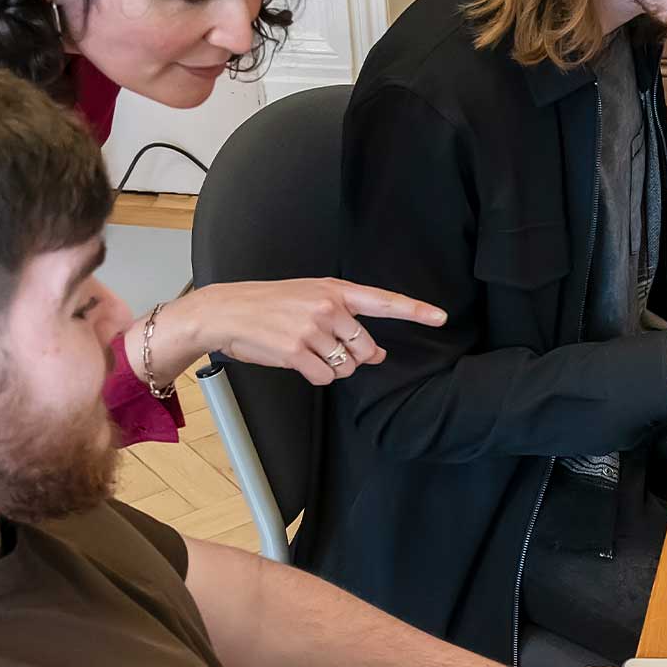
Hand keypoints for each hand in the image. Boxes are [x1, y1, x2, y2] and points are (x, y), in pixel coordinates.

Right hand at [132, 279, 445, 386]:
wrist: (226, 311)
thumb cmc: (269, 306)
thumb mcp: (311, 299)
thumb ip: (346, 321)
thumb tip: (377, 353)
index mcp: (334, 289)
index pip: (383, 300)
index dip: (415, 310)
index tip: (440, 317)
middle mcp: (327, 306)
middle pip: (365, 347)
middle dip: (354, 357)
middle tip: (329, 350)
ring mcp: (311, 328)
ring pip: (346, 366)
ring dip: (333, 368)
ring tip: (308, 352)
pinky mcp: (295, 350)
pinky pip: (325, 377)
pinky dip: (316, 375)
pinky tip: (298, 361)